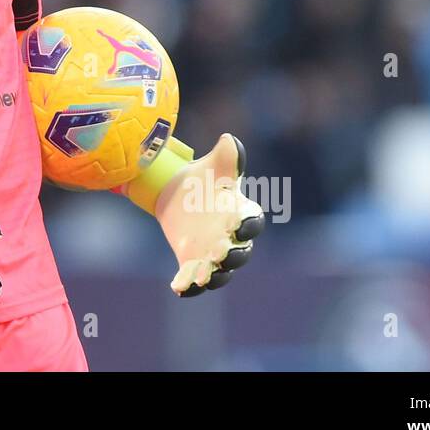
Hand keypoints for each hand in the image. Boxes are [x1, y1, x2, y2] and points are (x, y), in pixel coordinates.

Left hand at [152, 133, 264, 296]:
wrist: (177, 190)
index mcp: (240, 213)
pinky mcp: (192, 261)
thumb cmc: (204, 178)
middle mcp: (231, 238)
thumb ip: (227, 156)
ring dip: (212, 275)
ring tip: (201, 277)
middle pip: (239, 253)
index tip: (238, 223)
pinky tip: (178, 288)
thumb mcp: (214, 165)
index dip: (247, 224)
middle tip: (219, 253)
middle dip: (231, 255)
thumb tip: (229, 141)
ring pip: (219, 271)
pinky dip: (188, 285)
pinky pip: (193, 277)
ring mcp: (212, 252)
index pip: (252, 222)